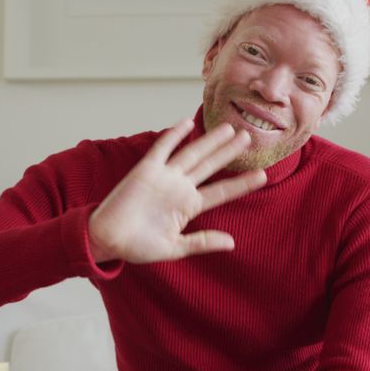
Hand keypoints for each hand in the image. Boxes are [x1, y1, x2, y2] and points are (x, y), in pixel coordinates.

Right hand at [88, 118, 266, 263]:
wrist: (107, 240)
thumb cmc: (137, 246)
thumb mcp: (174, 248)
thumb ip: (202, 242)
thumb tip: (232, 243)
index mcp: (188, 206)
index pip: (221, 192)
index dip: (241, 184)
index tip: (262, 175)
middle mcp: (180, 188)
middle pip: (210, 166)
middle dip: (229, 153)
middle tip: (250, 137)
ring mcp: (164, 177)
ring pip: (192, 154)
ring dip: (210, 142)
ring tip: (230, 129)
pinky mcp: (145, 171)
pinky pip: (162, 149)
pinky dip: (173, 136)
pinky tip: (186, 123)